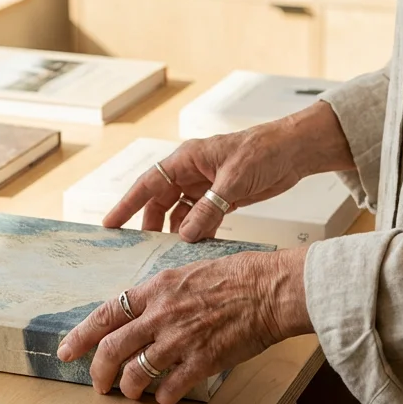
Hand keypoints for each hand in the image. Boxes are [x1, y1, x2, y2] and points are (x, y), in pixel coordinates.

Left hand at [56, 247, 312, 403]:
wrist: (271, 288)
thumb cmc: (239, 276)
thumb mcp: (190, 272)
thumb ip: (163, 293)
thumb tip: (144, 310)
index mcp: (157, 289)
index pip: (106, 314)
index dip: (81, 335)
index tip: (67, 350)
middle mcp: (162, 314)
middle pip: (111, 349)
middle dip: (98, 372)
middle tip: (98, 384)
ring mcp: (180, 339)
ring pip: (135, 373)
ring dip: (129, 388)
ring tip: (132, 394)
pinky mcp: (202, 360)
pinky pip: (170, 388)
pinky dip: (163, 397)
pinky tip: (165, 397)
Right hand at [106, 101, 355, 241]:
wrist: (293, 151)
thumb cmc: (263, 151)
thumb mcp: (233, 182)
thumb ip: (209, 209)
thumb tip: (185, 235)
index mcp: (187, 159)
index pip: (148, 183)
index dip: (127, 204)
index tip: (109, 224)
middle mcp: (191, 171)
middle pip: (160, 201)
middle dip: (150, 224)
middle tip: (141, 248)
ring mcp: (206, 185)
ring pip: (180, 212)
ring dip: (176, 231)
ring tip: (170, 252)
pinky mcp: (222, 197)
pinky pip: (200, 217)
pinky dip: (197, 231)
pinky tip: (196, 246)